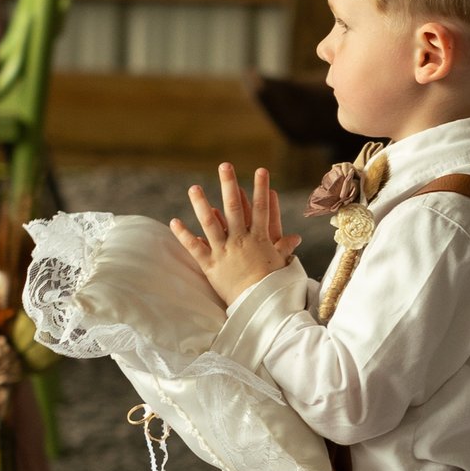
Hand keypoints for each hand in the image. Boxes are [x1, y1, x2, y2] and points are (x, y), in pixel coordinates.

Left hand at [171, 163, 301, 306]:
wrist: (259, 304)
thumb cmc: (273, 285)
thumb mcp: (281, 264)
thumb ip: (284, 247)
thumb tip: (295, 238)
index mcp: (259, 239)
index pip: (261, 208)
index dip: (261, 188)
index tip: (261, 170)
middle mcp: (240, 240)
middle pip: (233, 208)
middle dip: (229, 185)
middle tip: (224, 166)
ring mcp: (224, 251)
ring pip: (210, 223)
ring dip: (201, 204)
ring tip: (194, 187)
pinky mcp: (211, 265)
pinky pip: (195, 248)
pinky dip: (184, 235)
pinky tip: (174, 221)